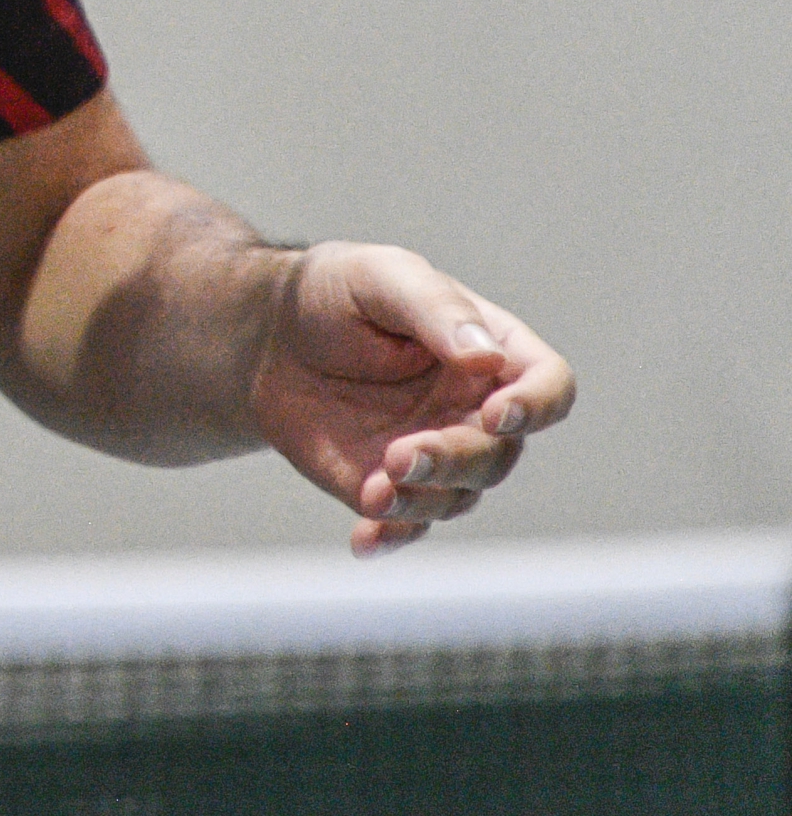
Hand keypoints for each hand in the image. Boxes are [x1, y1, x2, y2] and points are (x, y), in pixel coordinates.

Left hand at [248, 241, 575, 556]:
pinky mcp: (393, 485)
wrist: (268, 336)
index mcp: (490, 351)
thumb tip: (488, 357)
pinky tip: (365, 539)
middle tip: (399, 456)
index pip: (548, 385)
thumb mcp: (380, 276)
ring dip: (422, 499)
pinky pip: (408, 523)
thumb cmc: (333, 293)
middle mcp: (475, 409)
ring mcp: (437, 452)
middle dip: (455, 460)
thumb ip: (435, 309)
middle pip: (499, 452)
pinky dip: (392, 536)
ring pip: (459, 495)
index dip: (536, 405)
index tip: (494, 414)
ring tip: (374, 489)